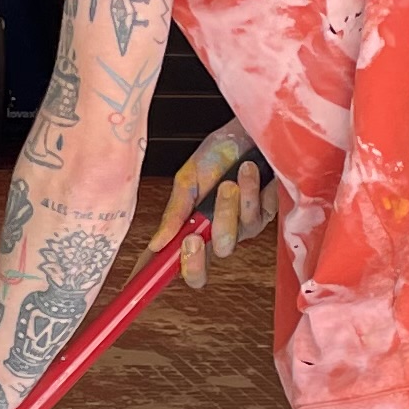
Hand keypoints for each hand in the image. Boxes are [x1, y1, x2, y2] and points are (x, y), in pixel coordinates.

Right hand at [149, 127, 272, 290]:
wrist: (251, 129)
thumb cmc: (219, 151)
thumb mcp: (188, 178)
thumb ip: (175, 213)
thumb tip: (156, 244)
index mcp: (194, 228)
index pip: (178, 262)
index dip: (160, 275)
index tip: (142, 280)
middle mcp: (218, 233)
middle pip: (206, 266)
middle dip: (199, 251)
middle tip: (195, 233)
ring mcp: (243, 226)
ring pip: (231, 240)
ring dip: (228, 208)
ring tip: (228, 181)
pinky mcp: (267, 215)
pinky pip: (257, 216)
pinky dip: (251, 192)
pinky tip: (249, 172)